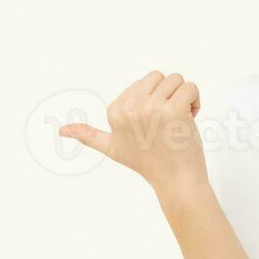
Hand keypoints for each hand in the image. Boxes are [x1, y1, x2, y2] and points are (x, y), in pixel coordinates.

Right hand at [59, 70, 208, 204]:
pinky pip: (190, 87)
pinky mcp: (174, 110)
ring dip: (184, 98)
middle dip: (169, 95)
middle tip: (168, 122)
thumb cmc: (149, 164)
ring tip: (179, 121)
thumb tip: (62, 130)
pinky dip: (195, 101)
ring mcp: (152, 108)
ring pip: (176, 79)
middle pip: (160, 77)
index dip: (154, 101)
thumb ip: (88, 136)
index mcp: (114, 111)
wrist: (175, 181)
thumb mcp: (112, 148)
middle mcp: (130, 108)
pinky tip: (190, 119)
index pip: (143, 82)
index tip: (153, 125)